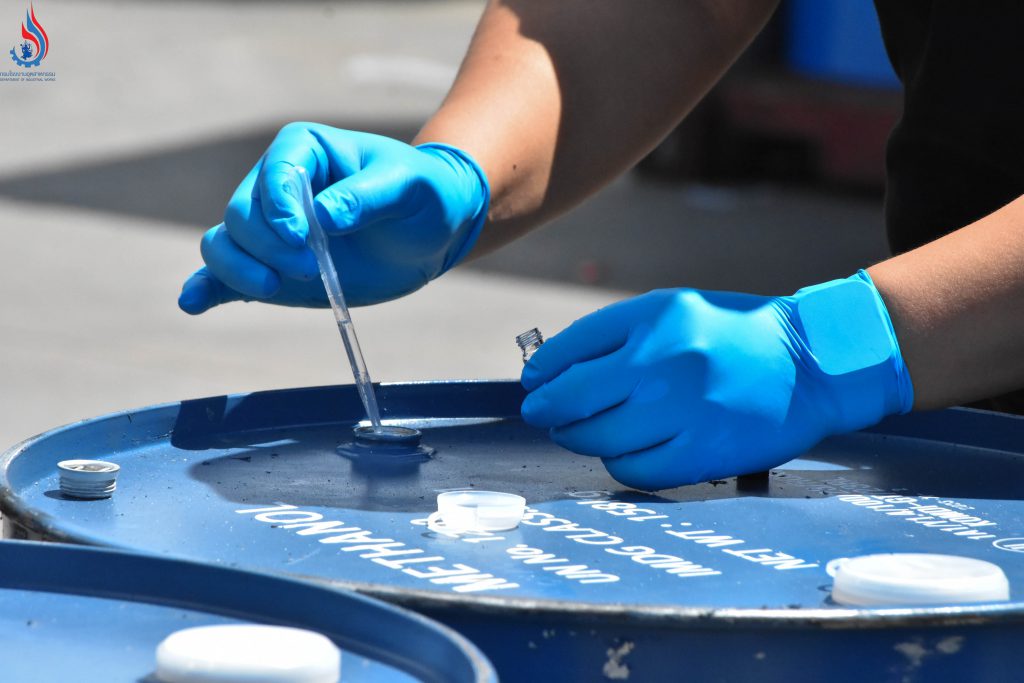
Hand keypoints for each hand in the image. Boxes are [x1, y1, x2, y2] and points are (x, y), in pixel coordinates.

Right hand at [178, 122, 488, 312]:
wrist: (432, 229)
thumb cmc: (424, 194)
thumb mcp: (409, 186)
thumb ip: (367, 197)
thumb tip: (323, 216)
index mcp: (304, 151)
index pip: (273, 175)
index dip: (279, 208)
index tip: (303, 238)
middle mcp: (275, 187)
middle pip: (242, 215)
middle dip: (268, 246)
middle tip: (313, 268)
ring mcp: (270, 230)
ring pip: (224, 244)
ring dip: (239, 269)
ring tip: (273, 288)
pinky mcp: (272, 267)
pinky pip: (226, 275)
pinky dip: (209, 288)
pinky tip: (194, 303)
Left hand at [520, 271, 913, 489]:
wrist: (811, 366)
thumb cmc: (733, 336)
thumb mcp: (675, 312)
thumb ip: (615, 336)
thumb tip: (551, 372)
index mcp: (657, 317)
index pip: (571, 349)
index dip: (543, 373)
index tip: (534, 384)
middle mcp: (666, 361)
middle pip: (573, 400)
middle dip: (549, 411)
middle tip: (545, 415)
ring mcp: (684, 410)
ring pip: (598, 439)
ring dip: (580, 439)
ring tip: (584, 433)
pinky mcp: (702, 453)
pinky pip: (634, 470)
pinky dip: (619, 463)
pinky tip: (624, 451)